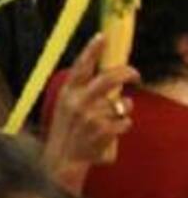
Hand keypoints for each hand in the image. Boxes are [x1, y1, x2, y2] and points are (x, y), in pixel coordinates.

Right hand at [43, 34, 138, 193]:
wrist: (62, 160)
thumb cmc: (67, 131)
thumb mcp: (67, 106)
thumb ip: (83, 91)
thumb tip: (109, 76)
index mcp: (68, 93)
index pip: (81, 66)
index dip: (92, 50)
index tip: (102, 36)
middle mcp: (78, 102)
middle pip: (108, 79)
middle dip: (126, 73)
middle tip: (135, 75)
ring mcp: (91, 117)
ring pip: (123, 104)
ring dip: (125, 109)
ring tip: (115, 116)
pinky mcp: (103, 131)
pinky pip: (126, 122)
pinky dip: (124, 126)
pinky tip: (113, 132)